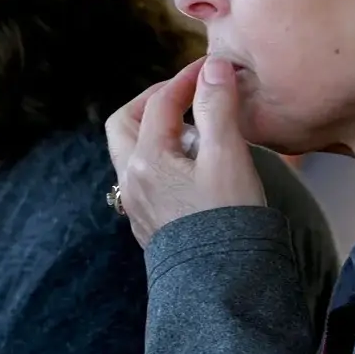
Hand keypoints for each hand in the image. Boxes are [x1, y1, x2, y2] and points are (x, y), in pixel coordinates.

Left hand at [105, 56, 265, 246]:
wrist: (225, 285)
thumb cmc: (230, 218)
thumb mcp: (228, 157)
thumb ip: (218, 108)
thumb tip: (213, 68)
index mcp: (146, 159)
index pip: (161, 103)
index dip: (186, 78)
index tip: (212, 68)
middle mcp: (131, 180)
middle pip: (125, 124)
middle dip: (153, 102)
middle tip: (185, 95)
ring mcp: (136, 205)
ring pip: (131, 153)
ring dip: (154, 131)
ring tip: (191, 130)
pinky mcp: (148, 224)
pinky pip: (142, 178)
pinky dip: (158, 158)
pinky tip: (187, 165)